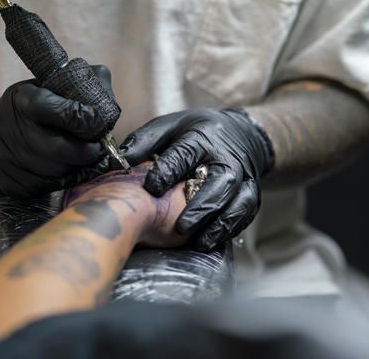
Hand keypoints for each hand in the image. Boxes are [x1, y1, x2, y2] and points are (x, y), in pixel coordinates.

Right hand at [0, 65, 116, 196]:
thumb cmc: (28, 109)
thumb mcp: (43, 87)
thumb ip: (76, 83)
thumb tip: (102, 79)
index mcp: (22, 101)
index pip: (57, 111)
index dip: (83, 118)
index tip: (99, 121)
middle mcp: (11, 131)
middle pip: (60, 149)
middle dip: (88, 151)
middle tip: (101, 147)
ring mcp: (10, 161)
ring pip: (59, 171)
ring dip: (82, 166)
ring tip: (91, 157)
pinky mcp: (14, 184)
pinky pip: (52, 186)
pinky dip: (71, 178)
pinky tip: (77, 169)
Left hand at [120, 108, 274, 249]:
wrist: (243, 134)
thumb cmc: (199, 133)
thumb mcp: (170, 127)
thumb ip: (144, 142)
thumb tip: (115, 161)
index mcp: (202, 138)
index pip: (186, 153)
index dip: (169, 170)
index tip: (152, 187)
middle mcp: (227, 158)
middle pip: (220, 183)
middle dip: (202, 207)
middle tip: (181, 228)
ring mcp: (244, 177)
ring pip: (238, 202)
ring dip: (219, 224)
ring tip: (199, 242)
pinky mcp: (253, 193)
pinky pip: (246, 213)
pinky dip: (231, 229)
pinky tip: (213, 240)